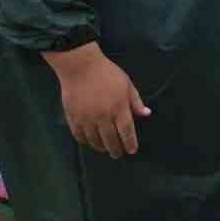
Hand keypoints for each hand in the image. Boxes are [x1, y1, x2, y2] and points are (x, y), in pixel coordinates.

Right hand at [42, 42, 149, 157]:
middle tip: (118, 154)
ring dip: (101, 147)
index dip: (130, 144)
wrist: (80, 66)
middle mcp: (103, 117)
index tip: (132, 150)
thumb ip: (136, 101)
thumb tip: (146, 114)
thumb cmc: (107, 73)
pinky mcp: (73, 118)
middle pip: (111, 140)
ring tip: (105, 149)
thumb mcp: (127, 84)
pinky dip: (86, 141)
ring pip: (95, 141)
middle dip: (116, 150)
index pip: (127, 132)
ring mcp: (87, 119)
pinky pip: (79, 136)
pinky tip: (90, 141)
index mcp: (119, 108)